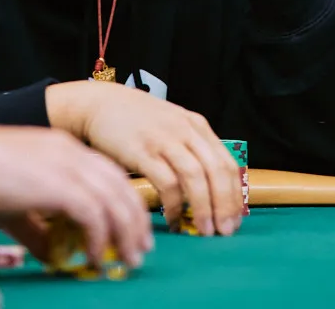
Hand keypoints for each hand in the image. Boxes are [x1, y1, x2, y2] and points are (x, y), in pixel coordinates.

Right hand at [0, 126, 151, 267]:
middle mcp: (72, 153)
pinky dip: (99, 237)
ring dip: (125, 233)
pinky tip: (95, 256)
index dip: (126, 203)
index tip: (133, 229)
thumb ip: (38, 228)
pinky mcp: (59, 185)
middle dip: (135, 221)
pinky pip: (93, 214)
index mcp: (65, 149)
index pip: (111, 175)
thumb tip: (52, 256)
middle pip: (121, 187)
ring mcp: (67, 166)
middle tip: (140, 250)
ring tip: (128, 259)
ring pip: (114, 201)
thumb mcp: (16, 203)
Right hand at [46, 81, 241, 237]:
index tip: (235, 219)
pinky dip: (174, 205)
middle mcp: (185, 131)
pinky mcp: (142, 151)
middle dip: (224, 205)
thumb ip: (190, 150)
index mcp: (197, 126)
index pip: (227, 163)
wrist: (99, 103)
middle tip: (225, 231)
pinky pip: (167, 182)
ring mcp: (164, 139)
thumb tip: (210, 190)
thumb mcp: (172, 127)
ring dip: (203, 208)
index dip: (234, 195)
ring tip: (204, 230)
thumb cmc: (135, 122)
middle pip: (216, 171)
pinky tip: (172, 219)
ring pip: (196, 177)